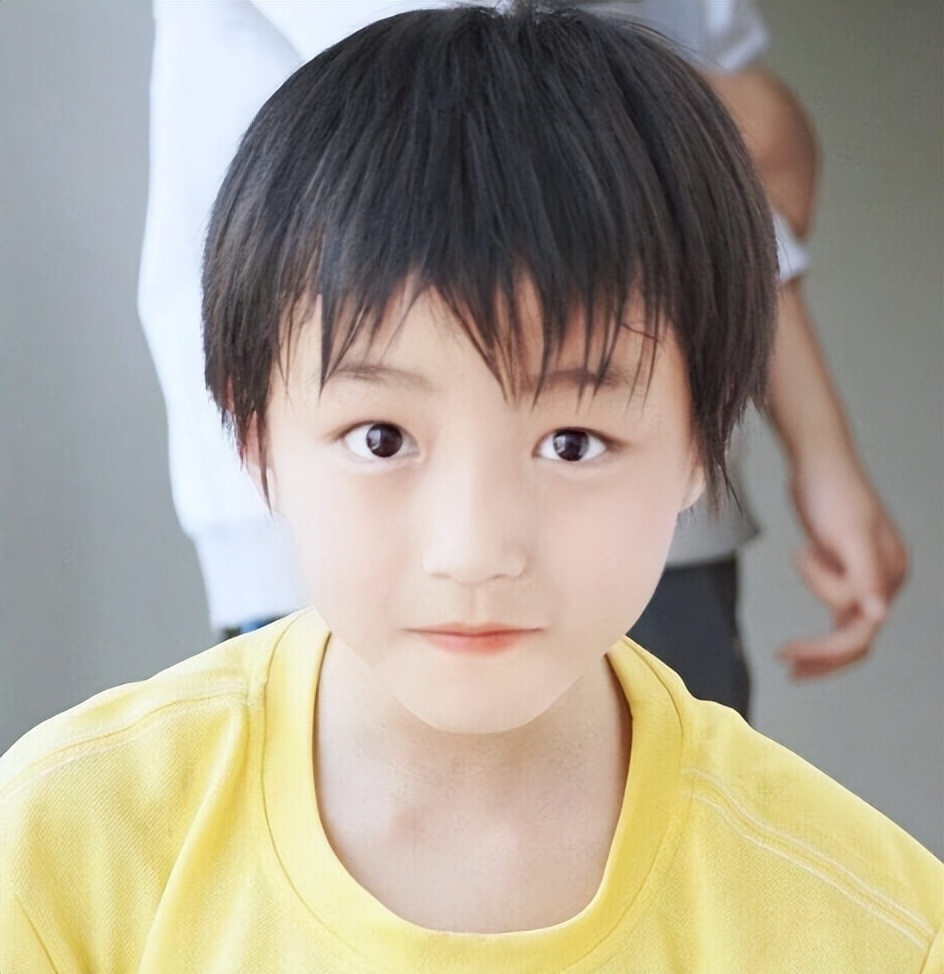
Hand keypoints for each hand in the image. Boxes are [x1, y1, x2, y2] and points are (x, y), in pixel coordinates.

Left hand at [779, 455, 907, 678]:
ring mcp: (865, 575)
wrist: (817, 461)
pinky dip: (816, 621)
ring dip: (819, 642)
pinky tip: (796, 633)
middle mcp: (884, 579)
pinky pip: (836, 608)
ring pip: (847, 626)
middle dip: (825, 657)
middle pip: (859, 636)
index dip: (826, 650)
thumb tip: (878, 616)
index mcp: (889, 574)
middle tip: (788, 669)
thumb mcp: (846, 534)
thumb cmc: (831, 491)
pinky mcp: (844, 568)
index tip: (787, 655)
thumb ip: (863, 576)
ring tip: (786, 655)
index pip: (861, 631)